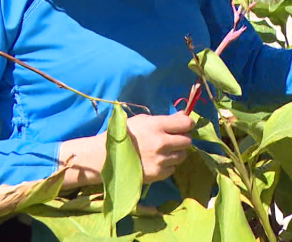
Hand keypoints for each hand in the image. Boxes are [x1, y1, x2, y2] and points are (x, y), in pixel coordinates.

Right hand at [57, 113, 193, 188]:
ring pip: (182, 156)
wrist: (104, 157)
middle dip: (182, 139)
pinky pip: (173, 169)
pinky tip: (157, 162)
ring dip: (176, 153)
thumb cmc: (123, 134)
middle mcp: (162, 143)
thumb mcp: (142, 120)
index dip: (187, 125)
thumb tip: (184, 116)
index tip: (184, 126)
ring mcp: (160, 160)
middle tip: (172, 140)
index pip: (186, 124)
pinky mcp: (157, 174)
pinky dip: (168, 165)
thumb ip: (164, 119)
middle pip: (187, 141)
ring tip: (163, 152)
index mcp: (157, 126)